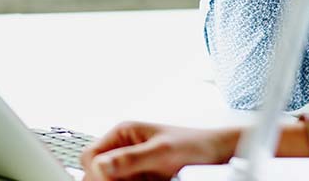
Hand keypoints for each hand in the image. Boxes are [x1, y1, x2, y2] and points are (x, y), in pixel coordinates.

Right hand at [80, 122, 241, 180]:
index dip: (96, 172)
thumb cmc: (194, 143)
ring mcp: (132, 163)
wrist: (216, 152)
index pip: (91, 156)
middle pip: (97, 172)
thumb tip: (102, 165)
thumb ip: (132, 159)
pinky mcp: (142, 176)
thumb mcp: (162, 152)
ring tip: (148, 180)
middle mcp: (124, 146)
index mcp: (123, 132)